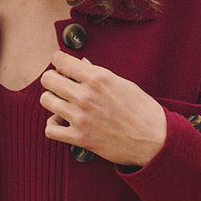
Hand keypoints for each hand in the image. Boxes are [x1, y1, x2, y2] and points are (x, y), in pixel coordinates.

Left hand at [40, 51, 166, 166]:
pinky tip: (62, 122)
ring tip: (62, 103)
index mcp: (97, 77)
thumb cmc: (143, 111)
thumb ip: (98, 75)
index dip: (58, 61)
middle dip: (52, 80)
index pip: (61, 61)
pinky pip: (50, 129)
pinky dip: (53, 125)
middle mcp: (85, 95)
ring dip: (52, 101)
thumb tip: (82, 66)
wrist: (154, 139)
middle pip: (48, 79)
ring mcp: (80, 117)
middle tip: (60, 84)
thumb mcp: (123, 84)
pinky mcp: (79, 137)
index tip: (61, 65)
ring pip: (46, 101)